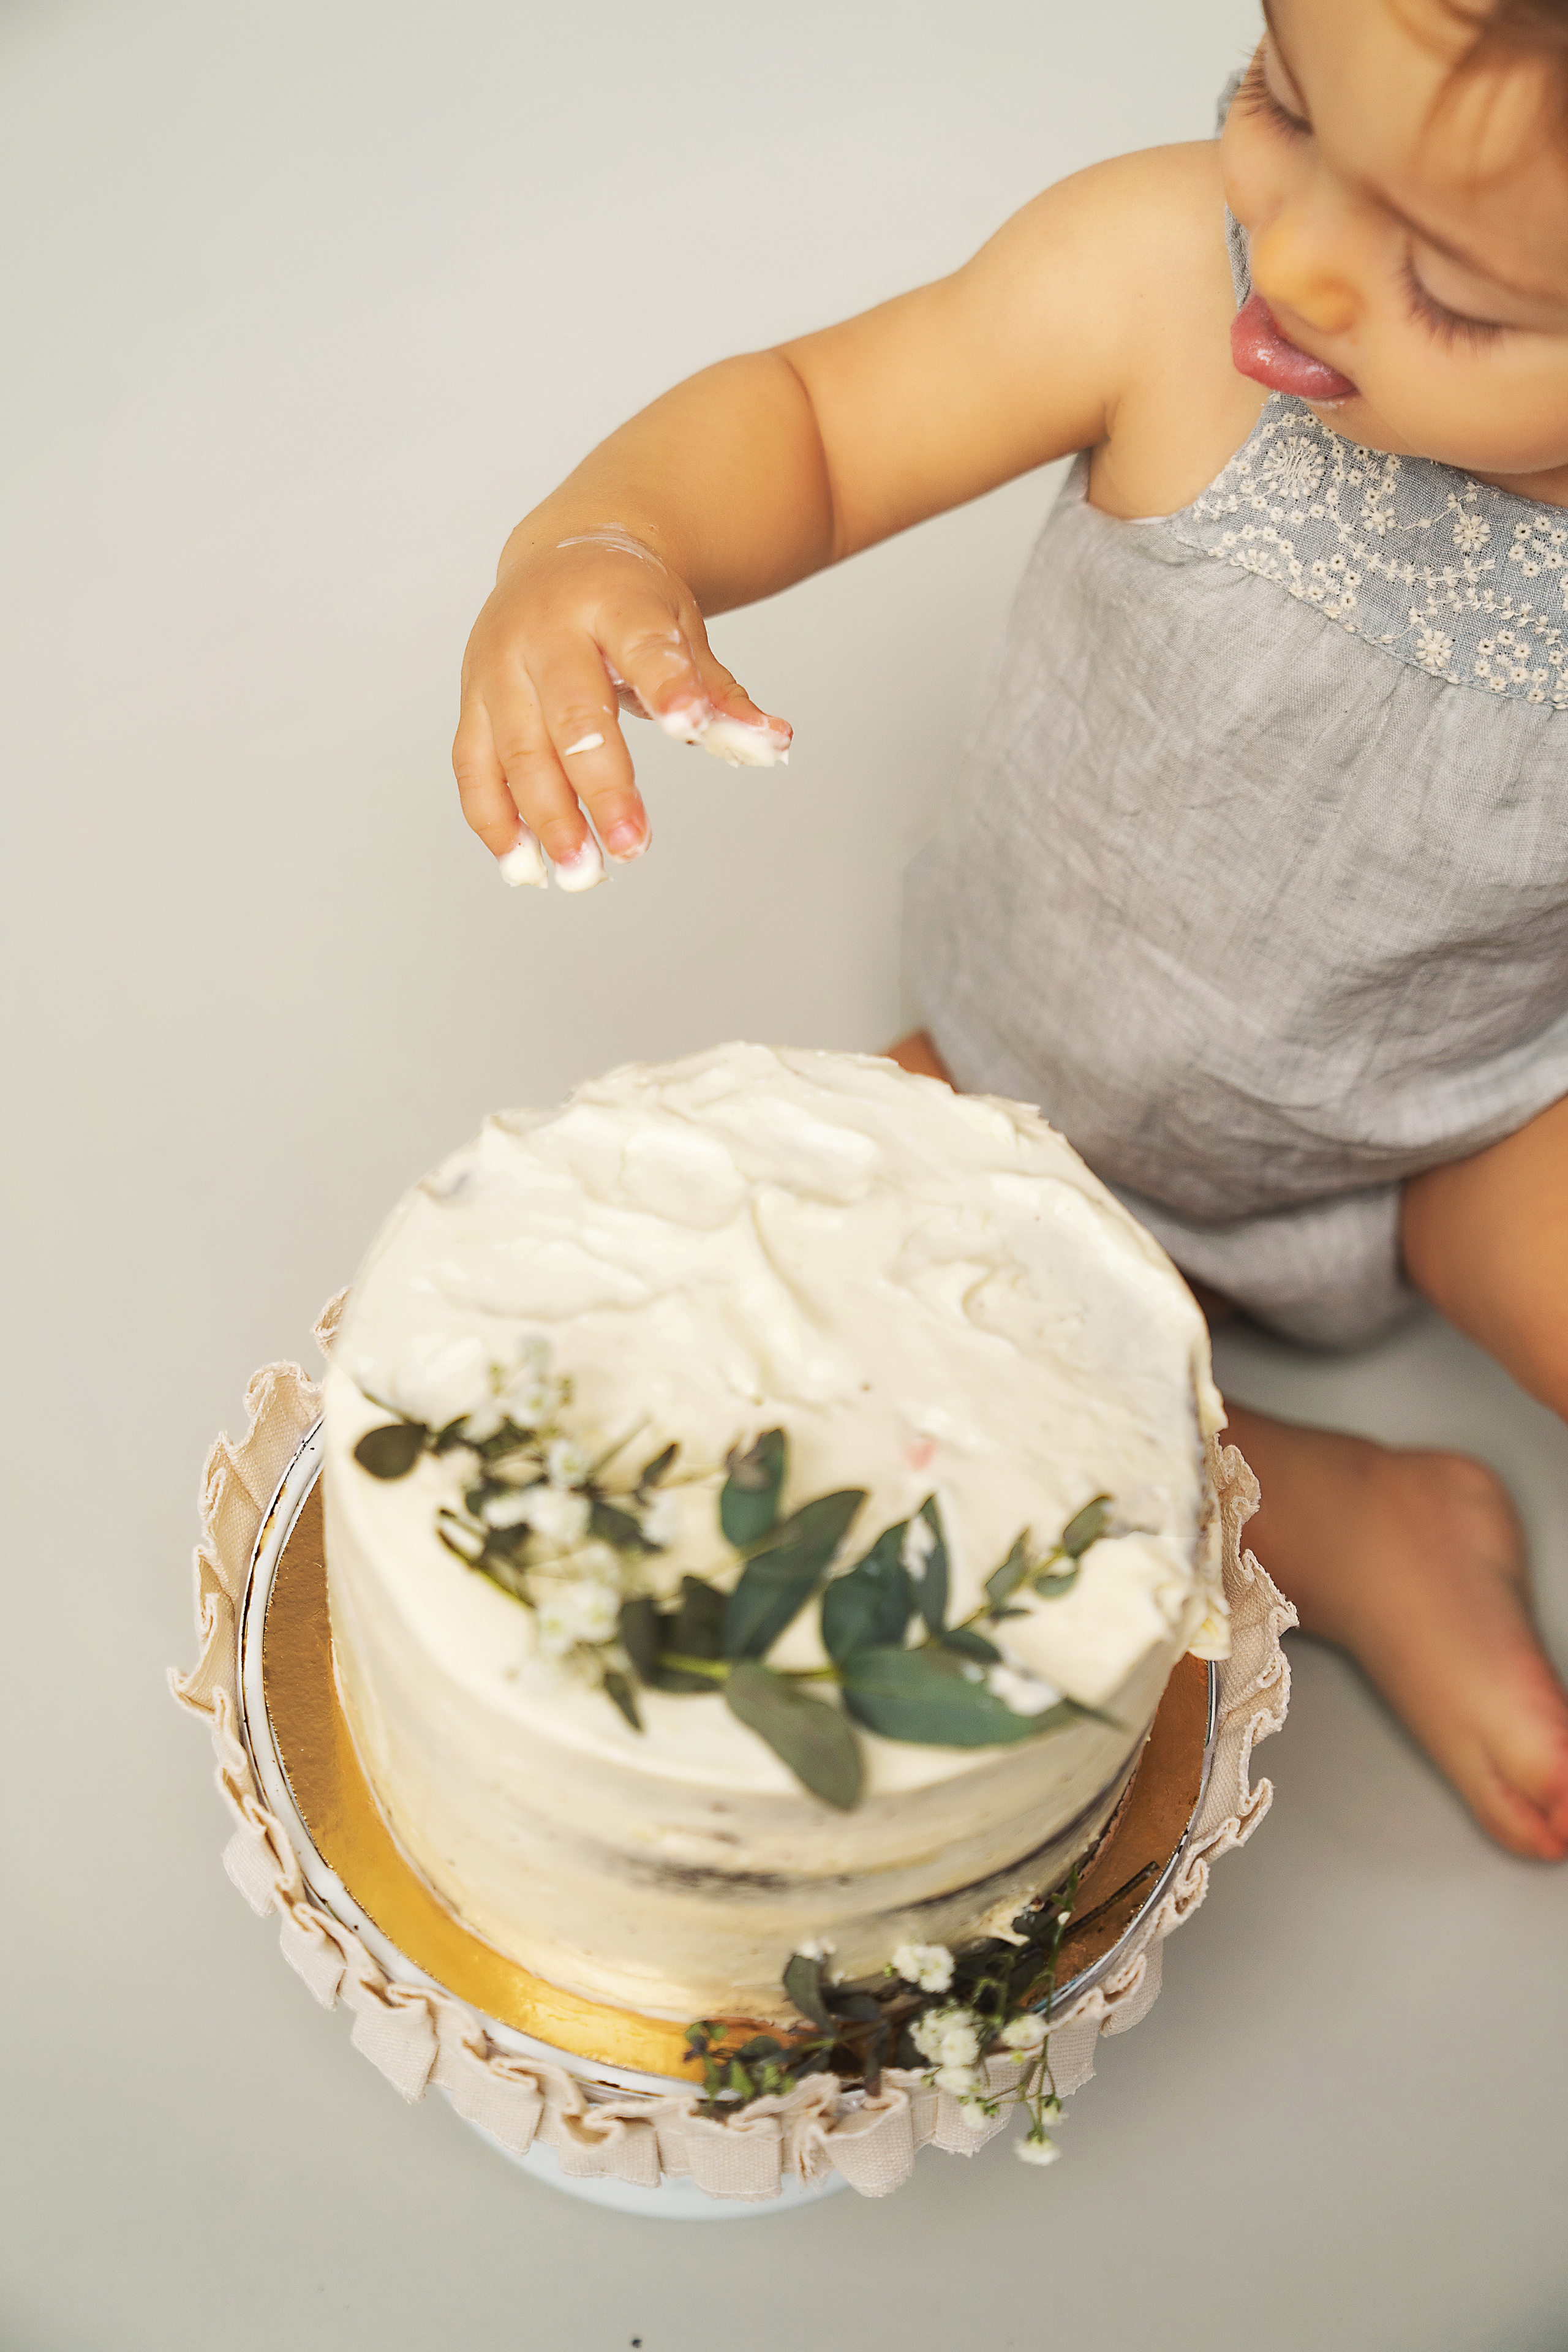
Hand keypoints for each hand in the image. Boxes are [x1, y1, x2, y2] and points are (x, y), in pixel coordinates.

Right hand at [452, 527, 790, 889]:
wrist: (555, 556)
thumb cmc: (628, 601)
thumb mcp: (681, 627)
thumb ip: (719, 693)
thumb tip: (772, 743)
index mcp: (611, 600)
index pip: (642, 646)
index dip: (667, 686)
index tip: (689, 727)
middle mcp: (544, 631)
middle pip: (572, 714)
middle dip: (602, 786)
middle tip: (632, 847)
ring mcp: (497, 667)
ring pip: (517, 750)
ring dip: (548, 819)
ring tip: (580, 873)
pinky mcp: (469, 700)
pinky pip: (474, 767)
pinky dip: (495, 820)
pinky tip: (524, 865)